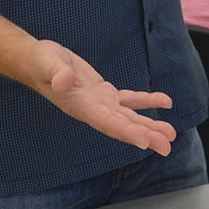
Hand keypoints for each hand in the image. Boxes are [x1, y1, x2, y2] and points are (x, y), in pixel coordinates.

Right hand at [25, 39, 176, 154]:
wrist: (37, 61)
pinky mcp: (104, 93)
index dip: (125, 131)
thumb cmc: (40, 63)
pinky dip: (147, 102)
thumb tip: (64, 82)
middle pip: (122, 126)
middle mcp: (92, 110)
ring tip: (171, 134)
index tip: (144, 142)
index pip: (105, 122)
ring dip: (150, 126)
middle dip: (145, 136)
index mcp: (79, 106)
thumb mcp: (47, 63)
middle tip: (167, 147)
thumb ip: (57, 73)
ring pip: (129, 117)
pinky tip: (165, 102)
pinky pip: (129, 100)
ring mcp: (100, 103)